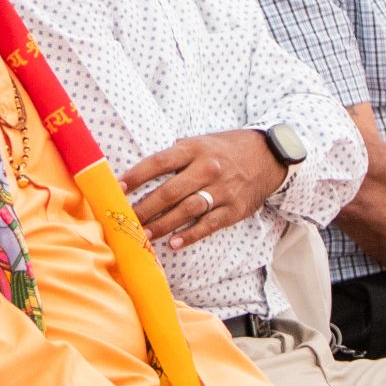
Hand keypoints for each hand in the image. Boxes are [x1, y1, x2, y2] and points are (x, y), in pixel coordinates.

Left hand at [122, 130, 286, 249]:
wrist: (268, 155)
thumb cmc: (223, 150)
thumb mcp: (199, 142)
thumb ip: (174, 156)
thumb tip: (140, 174)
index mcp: (194, 149)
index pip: (159, 162)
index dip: (137, 176)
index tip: (117, 188)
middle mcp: (207, 169)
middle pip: (170, 191)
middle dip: (145, 208)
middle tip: (126, 220)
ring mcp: (222, 190)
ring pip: (187, 210)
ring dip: (163, 225)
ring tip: (144, 235)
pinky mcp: (235, 209)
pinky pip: (209, 224)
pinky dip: (190, 235)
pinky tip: (174, 243)